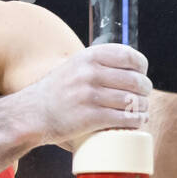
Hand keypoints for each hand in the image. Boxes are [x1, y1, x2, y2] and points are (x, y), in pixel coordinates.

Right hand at [22, 43, 150, 146]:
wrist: (32, 114)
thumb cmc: (57, 91)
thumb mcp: (74, 66)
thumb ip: (97, 62)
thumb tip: (128, 65)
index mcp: (88, 57)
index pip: (129, 56)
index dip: (141, 66)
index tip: (141, 74)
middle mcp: (90, 73)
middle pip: (135, 80)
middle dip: (144, 90)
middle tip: (142, 97)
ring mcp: (90, 96)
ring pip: (133, 101)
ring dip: (142, 107)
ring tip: (141, 111)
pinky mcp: (90, 118)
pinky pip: (124, 119)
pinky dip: (136, 121)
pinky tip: (137, 121)